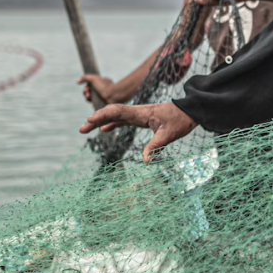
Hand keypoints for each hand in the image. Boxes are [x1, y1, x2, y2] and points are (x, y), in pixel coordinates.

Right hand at [76, 74, 117, 103]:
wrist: (114, 96)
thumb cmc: (105, 87)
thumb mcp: (94, 78)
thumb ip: (85, 78)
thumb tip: (77, 81)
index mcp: (101, 83)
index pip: (90, 85)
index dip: (86, 87)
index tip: (87, 88)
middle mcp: (102, 89)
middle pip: (89, 92)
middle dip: (86, 93)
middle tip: (89, 95)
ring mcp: (102, 97)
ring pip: (91, 98)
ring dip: (88, 98)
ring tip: (90, 98)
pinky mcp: (103, 103)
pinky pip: (94, 104)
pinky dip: (92, 103)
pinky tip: (93, 103)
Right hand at [79, 101, 198, 162]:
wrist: (191, 110)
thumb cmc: (181, 120)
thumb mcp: (169, 135)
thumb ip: (156, 146)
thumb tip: (146, 162)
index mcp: (141, 113)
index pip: (118, 111)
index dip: (103, 116)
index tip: (90, 121)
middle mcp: (137, 112)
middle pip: (112, 113)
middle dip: (96, 120)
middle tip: (81, 130)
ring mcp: (139, 114)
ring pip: (115, 116)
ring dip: (101, 122)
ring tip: (86, 130)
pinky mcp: (142, 119)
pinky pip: (123, 119)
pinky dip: (112, 124)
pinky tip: (104, 130)